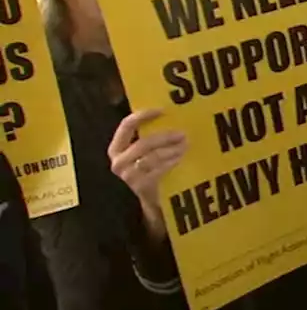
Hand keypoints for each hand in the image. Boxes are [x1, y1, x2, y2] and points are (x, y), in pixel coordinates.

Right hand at [107, 109, 186, 239]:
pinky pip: (159, 169)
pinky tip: (181, 158)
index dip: (143, 115)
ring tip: (186, 144)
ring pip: (154, 156)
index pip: (126, 126)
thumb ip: (149, 137)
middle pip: (144, 143)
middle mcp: (118, 162)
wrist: (152, 200)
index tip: (162, 109)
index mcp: (116, 149)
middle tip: (183, 133)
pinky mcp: (141, 186)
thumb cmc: (150, 170)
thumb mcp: (145, 153)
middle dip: (165, 136)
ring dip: (172, 149)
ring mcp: (129, 176)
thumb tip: (172, 114)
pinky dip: (172, 161)